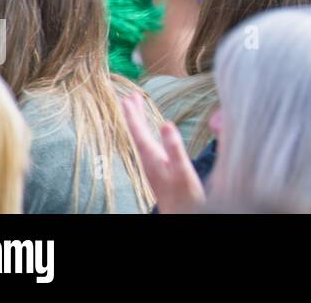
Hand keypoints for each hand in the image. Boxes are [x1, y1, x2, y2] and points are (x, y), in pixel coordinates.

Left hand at [121, 94, 205, 213]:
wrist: (181, 214)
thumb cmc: (184, 194)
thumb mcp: (182, 168)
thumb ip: (174, 146)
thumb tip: (166, 124)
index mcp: (151, 157)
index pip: (139, 131)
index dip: (133, 114)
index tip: (127, 98)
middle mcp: (148, 159)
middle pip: (137, 132)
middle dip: (133, 114)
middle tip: (129, 96)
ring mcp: (151, 165)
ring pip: (141, 138)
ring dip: (139, 121)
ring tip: (137, 108)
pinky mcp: (156, 168)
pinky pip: (146, 143)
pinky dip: (145, 132)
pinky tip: (149, 132)